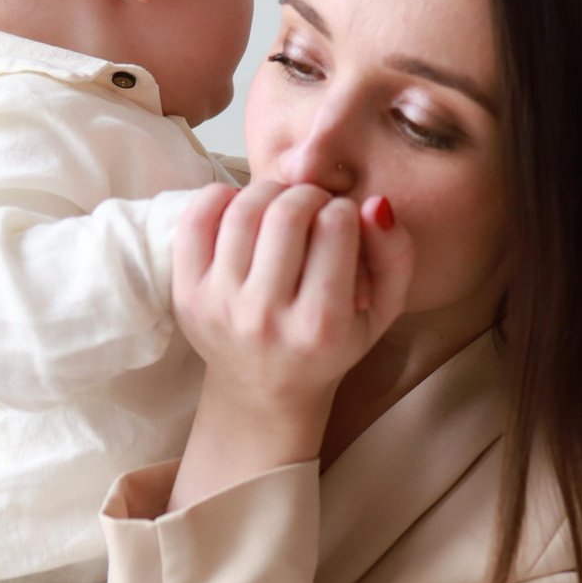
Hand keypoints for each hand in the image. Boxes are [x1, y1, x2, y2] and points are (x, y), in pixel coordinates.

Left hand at [171, 180, 413, 457]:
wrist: (264, 390)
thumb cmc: (329, 344)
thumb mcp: (381, 311)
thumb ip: (396, 256)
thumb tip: (375, 204)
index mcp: (320, 326)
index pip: (336, 226)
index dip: (344, 210)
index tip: (341, 221)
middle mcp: (265, 317)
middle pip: (286, 213)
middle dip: (307, 195)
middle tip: (311, 207)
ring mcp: (219, 305)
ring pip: (243, 209)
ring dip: (268, 192)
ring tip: (280, 207)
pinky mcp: (185, 293)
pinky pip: (197, 220)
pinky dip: (222, 196)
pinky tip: (241, 208)